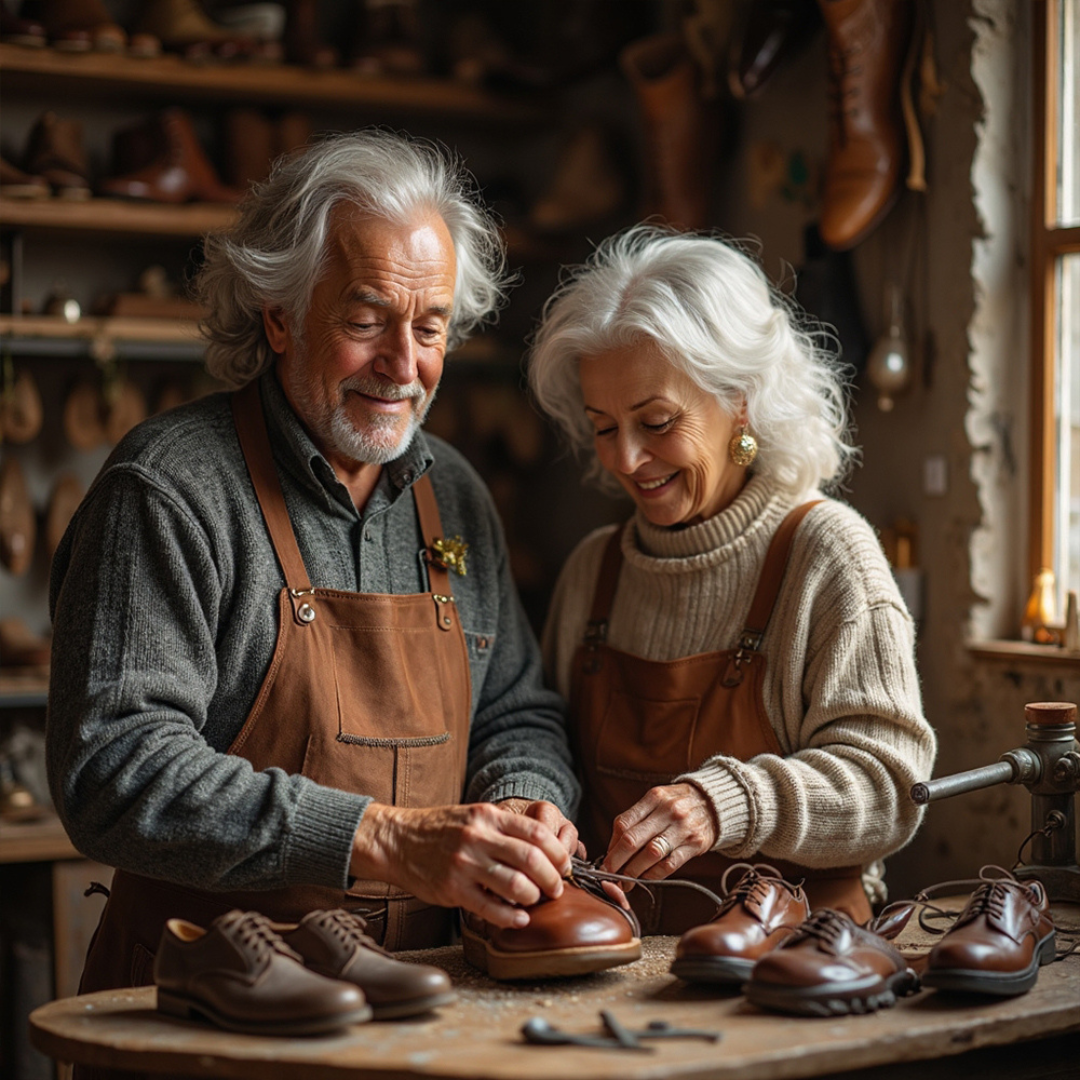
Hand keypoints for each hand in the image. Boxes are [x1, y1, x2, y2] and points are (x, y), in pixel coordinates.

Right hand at [350, 802, 570, 928]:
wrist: (397, 840)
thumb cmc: (441, 830)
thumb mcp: (474, 816)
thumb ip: (504, 828)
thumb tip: (544, 848)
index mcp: (488, 816)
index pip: (537, 832)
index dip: (558, 852)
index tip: (564, 866)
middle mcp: (478, 837)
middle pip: (532, 859)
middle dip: (552, 878)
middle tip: (556, 889)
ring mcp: (465, 864)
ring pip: (515, 884)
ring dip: (533, 897)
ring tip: (534, 901)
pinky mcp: (452, 889)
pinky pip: (490, 908)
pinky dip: (511, 917)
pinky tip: (520, 919)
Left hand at [603, 783, 717, 880]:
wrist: (715, 803)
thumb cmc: (678, 803)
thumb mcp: (657, 800)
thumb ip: (636, 819)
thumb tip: (613, 848)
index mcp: (654, 798)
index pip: (624, 823)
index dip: (611, 846)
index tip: (605, 861)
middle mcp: (667, 811)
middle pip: (633, 840)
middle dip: (617, 862)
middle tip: (610, 875)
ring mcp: (682, 828)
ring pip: (650, 855)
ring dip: (634, 872)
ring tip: (626, 881)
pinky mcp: (695, 844)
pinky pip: (669, 864)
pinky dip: (654, 874)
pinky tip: (646, 878)